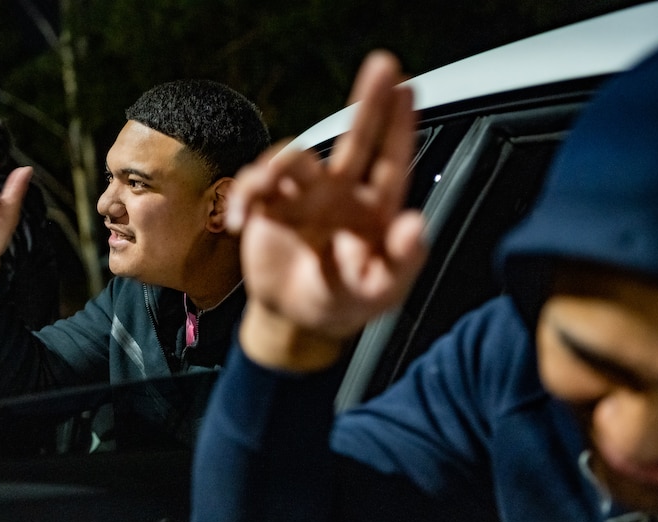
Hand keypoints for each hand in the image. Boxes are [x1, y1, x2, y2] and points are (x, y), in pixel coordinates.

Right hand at [229, 51, 427, 369]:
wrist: (293, 321)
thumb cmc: (342, 304)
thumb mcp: (378, 293)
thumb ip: (400, 263)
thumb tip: (414, 224)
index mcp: (373, 211)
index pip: (392, 163)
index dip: (400, 127)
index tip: (409, 88)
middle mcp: (340, 194)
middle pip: (356, 139)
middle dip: (369, 102)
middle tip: (382, 64)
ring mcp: (302, 196)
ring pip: (294, 158)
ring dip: (279, 166)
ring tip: (264, 191)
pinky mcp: (268, 205)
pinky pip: (253, 184)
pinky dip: (244, 196)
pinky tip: (242, 222)